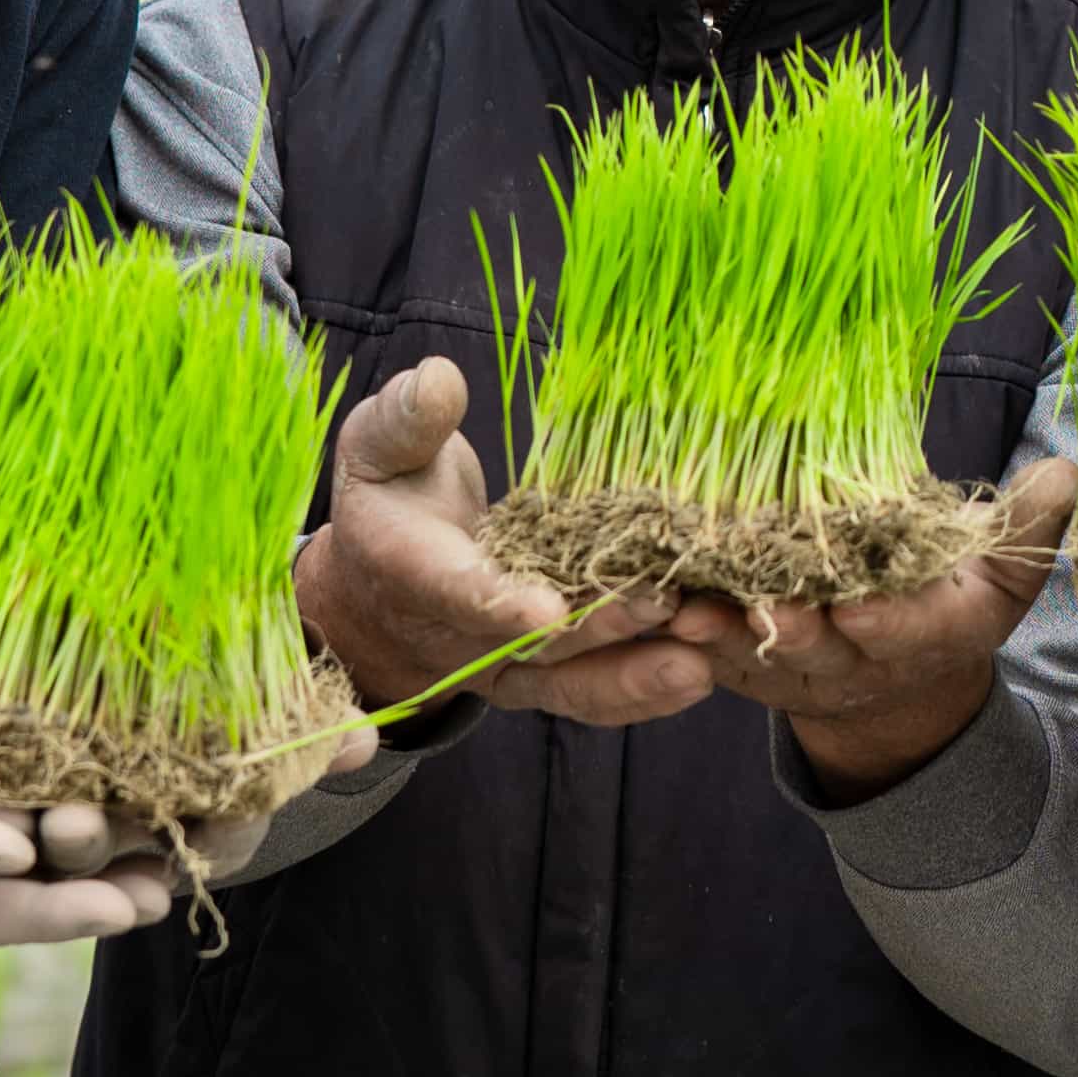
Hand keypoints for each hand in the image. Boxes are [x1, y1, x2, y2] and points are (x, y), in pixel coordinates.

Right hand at [297, 361, 705, 729]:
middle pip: (534, 644)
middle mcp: (458, 636)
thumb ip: (407, 420)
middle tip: (665, 602)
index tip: (548, 609)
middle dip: (601, 626)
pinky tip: (700, 678)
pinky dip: (643, 693)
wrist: (377, 589)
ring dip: (634, 675)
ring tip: (697, 663)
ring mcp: (501, 666)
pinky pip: (588, 695)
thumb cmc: (389, 497)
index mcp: (413, 571)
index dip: (500, 602)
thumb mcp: (378, 446)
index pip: (457, 590)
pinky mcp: (538, 677)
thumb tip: (439, 380)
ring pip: (569, 682)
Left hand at [675, 458, 1076, 798]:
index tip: (859, 607)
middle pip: (821, 648)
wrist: (895, 680)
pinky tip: (650, 599)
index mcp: (927, 638)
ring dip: (720, 634)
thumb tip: (1067, 469)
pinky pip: (706, 648)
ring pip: (754, 654)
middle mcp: (857, 660)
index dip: (883, 623)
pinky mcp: (745, 662)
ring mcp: (796, 667)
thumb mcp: (1002, 572)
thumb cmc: (951, 600)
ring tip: (687, 607)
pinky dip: (679, 628)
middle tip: (768, 607)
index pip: (906, 632)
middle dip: (794, 631)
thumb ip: (1028, 527)